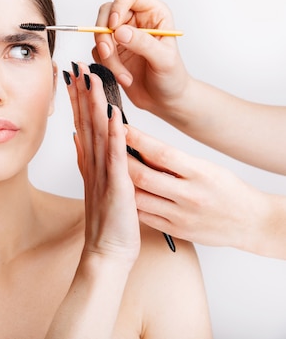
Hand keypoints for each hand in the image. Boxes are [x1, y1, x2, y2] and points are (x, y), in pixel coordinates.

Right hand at [64, 62, 139, 263]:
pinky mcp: (117, 186)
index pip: (82, 123)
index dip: (77, 98)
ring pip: (98, 132)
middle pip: (86, 121)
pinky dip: (115, 134)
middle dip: (82, 92)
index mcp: (90, 162)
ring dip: (95, 104)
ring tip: (93, 78)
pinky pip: (116, 155)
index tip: (74, 75)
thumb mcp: (95, 185)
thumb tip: (79, 138)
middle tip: (78, 66)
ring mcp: (103, 174)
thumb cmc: (106, 222)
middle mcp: (93, 164)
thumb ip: (88, 160)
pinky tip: (113, 114)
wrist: (107, 252)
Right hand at [92, 0, 190, 115]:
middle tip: (108, 53)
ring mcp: (121, 36)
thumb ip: (143, 43)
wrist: (165, 100)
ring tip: (123, 75)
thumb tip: (119, 31)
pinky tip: (123, 77)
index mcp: (153, 13)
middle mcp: (135, 20)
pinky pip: (96, 52)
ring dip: (106, 56)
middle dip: (103, 34)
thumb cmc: (172, 78)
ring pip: (99, 34)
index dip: (118, 5)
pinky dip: (105, 66)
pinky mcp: (111, 51)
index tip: (114, 26)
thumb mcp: (163, 60)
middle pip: (107, 11)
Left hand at [125, 125, 284, 255]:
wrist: (250, 222)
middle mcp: (190, 195)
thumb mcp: (207, 168)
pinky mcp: (177, 231)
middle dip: (121, 161)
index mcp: (200, 173)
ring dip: (123, 184)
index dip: (138, 140)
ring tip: (113, 171)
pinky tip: (125, 194)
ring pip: (139, 198)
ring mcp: (182, 216)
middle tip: (108, 149)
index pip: (162, 153)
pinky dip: (132, 203)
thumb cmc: (227, 190)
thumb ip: (176, 161)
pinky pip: (145, 216)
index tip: (121, 128)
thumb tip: (143, 148)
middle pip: (144, 176)